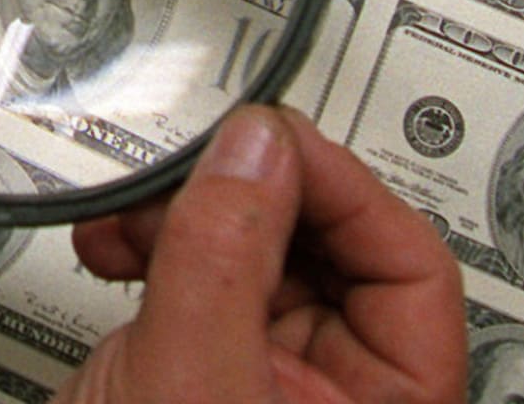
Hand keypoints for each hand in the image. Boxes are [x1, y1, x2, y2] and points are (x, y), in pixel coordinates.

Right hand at [59, 107, 464, 403]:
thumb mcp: (192, 385)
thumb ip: (227, 258)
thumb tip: (258, 150)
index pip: (407, 263)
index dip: (339, 187)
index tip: (267, 144)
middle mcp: (337, 402)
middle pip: (329, 246)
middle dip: (247, 197)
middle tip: (191, 172)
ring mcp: (264, 391)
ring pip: (256, 256)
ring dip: (188, 215)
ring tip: (135, 215)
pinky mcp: (197, 381)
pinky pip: (197, 283)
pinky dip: (153, 249)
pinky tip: (115, 247)